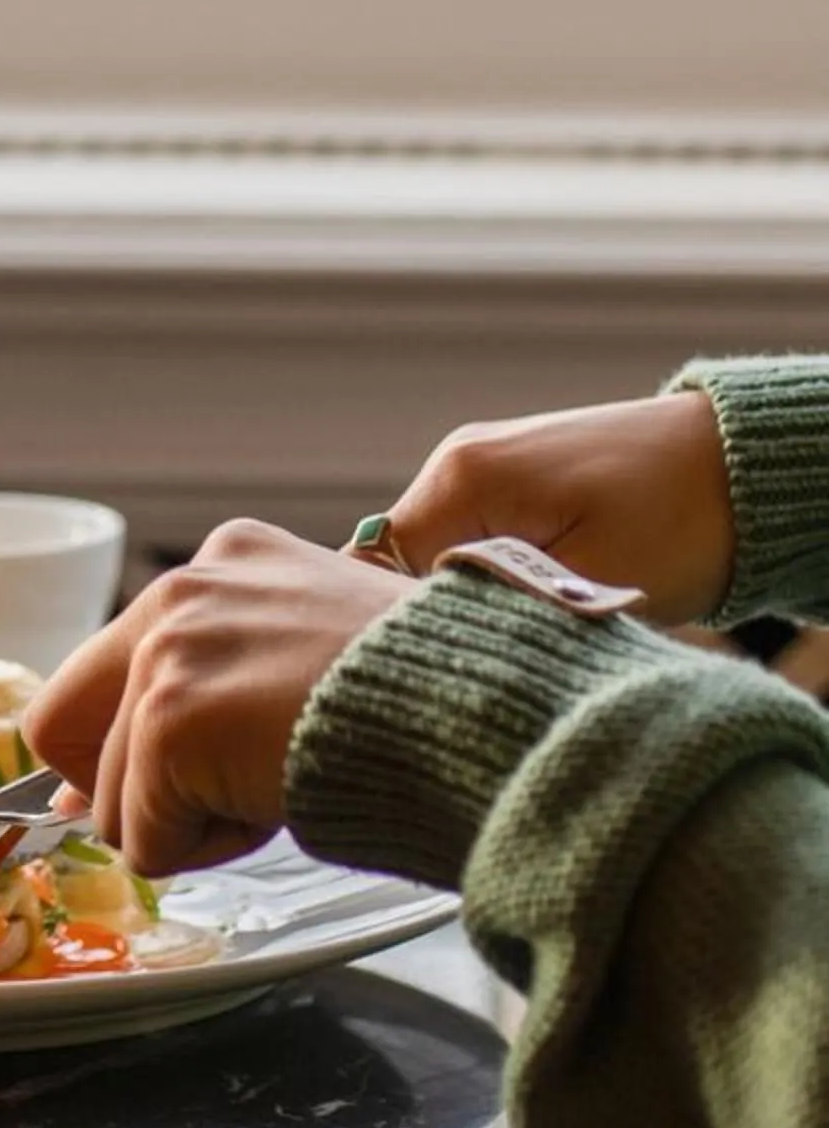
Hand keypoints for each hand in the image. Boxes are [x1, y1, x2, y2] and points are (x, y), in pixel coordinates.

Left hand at [23, 521, 414, 876]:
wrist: (492, 715)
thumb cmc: (433, 704)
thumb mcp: (310, 664)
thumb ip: (215, 690)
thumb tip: (89, 794)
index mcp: (225, 562)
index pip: (107, 669)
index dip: (123, 745)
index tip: (173, 778)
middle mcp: (182, 590)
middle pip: (62, 726)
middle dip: (125, 786)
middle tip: (220, 801)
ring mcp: (169, 652)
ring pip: (111, 797)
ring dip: (188, 823)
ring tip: (282, 787)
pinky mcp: (172, 720)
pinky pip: (144, 836)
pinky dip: (204, 851)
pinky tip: (278, 807)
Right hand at [377, 392, 732, 624]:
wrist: (755, 466)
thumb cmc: (685, 523)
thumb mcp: (583, 586)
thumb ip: (487, 611)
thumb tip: (417, 643)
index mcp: (460, 479)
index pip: (373, 575)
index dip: (399, 630)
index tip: (447, 666)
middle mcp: (457, 461)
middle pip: (397, 566)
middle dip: (433, 615)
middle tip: (490, 655)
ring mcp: (484, 463)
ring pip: (436, 557)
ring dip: (469, 598)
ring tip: (526, 626)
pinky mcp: (516, 477)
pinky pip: (472, 540)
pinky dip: (495, 577)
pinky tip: (538, 599)